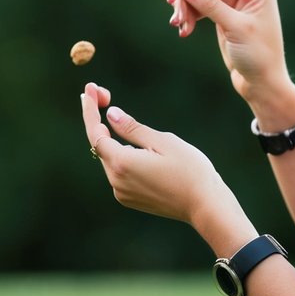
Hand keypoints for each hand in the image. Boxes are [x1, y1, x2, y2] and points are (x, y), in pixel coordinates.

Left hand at [80, 83, 251, 246]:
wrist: (206, 206)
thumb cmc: (190, 171)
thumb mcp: (163, 141)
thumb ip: (133, 129)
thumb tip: (111, 114)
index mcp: (122, 164)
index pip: (96, 133)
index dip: (90, 110)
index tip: (88, 89)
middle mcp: (116, 181)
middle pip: (100, 145)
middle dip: (99, 120)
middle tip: (105, 94)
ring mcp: (122, 193)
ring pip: (109, 158)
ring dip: (110, 138)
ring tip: (117, 118)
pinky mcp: (130, 199)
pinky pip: (118, 171)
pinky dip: (120, 154)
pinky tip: (132, 145)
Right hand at [166, 0, 294, 107]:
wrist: (262, 84)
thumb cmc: (258, 55)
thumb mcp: (234, 28)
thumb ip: (210, 4)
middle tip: (174, 10)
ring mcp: (234, 4)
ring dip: (187, 7)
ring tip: (178, 25)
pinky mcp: (224, 17)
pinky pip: (202, 9)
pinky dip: (191, 17)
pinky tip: (184, 31)